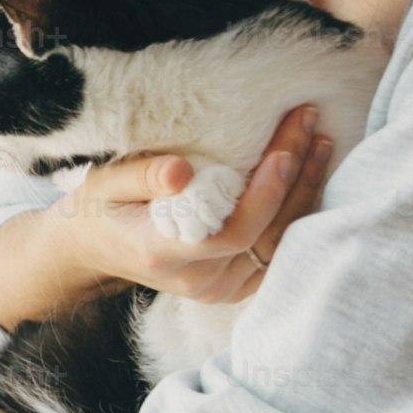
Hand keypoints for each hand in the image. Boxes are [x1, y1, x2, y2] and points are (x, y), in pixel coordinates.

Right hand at [50, 104, 336, 301]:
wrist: (93, 250)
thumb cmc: (100, 208)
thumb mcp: (104, 184)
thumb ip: (141, 176)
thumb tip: (179, 171)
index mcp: (162, 253)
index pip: (231, 232)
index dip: (265, 194)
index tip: (284, 150)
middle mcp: (196, 280)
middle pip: (266, 235)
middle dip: (295, 177)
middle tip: (309, 124)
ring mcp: (218, 288)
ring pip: (280, 245)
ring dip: (305, 192)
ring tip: (319, 142)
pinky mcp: (234, 286)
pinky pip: (278, 252)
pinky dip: (298, 213)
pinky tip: (309, 174)